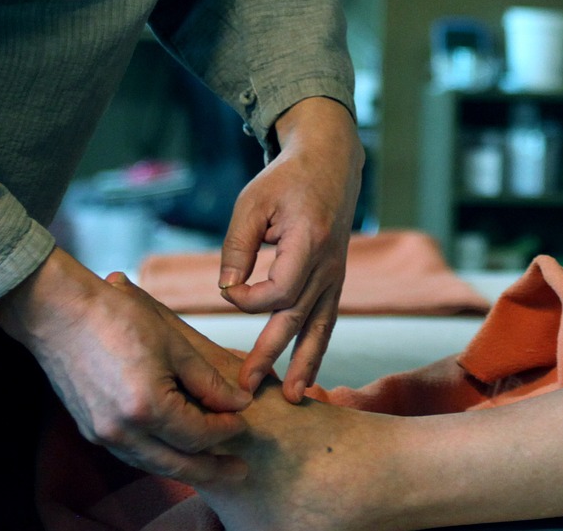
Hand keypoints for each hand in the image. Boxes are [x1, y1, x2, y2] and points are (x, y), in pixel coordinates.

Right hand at [0, 248, 251, 483]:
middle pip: (176, 462)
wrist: (59, 313)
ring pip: (152, 463)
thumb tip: (239, 402)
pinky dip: (158, 456)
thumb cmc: (116, 319)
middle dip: (212, 468)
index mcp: (146, 408)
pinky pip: (132, 454)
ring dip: (185, 467)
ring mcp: (102, 434)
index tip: (243, 419)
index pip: (198, 434)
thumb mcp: (175, 345)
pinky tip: (175, 450)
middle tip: (240, 472)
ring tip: (213, 467)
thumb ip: (208, 381)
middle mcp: (121, 431)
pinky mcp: (91, 429)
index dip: (226, 429)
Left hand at [218, 97, 362, 401]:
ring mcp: (336, 275)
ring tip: (293, 397)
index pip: (277, 292)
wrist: (330, 164)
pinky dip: (318, 348)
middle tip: (245, 389)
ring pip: (320, 327)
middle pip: (297, 319)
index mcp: (308, 243)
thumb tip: (226, 290)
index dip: (248, 300)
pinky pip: (327, 319)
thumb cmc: (285, 180)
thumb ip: (237, 248)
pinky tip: (308, 374)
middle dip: (271, 355)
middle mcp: (328, 265)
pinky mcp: (335, 279)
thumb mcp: (252, 203)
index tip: (228, 289)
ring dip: (305, 363)